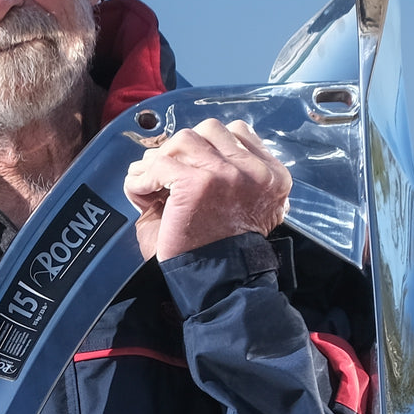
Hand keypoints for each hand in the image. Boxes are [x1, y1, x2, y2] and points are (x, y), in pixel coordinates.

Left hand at [124, 118, 290, 260]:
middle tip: (165, 172)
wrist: (220, 283)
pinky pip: (160, 166)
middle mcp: (256, 171)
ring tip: (149, 181)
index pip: (239, 132)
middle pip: (209, 130)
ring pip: (184, 140)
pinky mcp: (198, 184)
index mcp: (273, 176)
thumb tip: (201, 152)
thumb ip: (239, 178)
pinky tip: (140, 192)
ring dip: (161, 159)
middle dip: (181, 148)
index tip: (189, 163)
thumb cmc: (226, 251)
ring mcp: (227, 174)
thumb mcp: (250, 209)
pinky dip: (143, 178)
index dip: (208, 144)